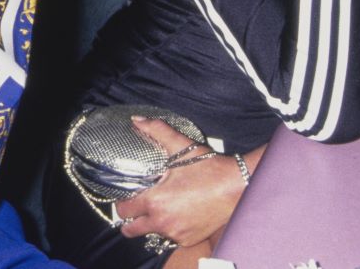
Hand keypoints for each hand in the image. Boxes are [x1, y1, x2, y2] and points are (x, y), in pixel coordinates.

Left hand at [114, 118, 247, 249]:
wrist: (237, 187)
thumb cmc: (208, 167)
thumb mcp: (181, 146)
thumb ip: (156, 131)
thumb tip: (137, 120)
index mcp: (155, 201)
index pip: (124, 210)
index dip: (122, 202)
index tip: (126, 196)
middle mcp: (163, 222)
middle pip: (132, 229)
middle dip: (130, 220)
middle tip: (136, 208)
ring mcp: (176, 234)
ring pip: (153, 233)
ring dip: (152, 223)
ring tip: (159, 208)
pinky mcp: (189, 240)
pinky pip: (172, 237)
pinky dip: (171, 228)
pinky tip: (177, 213)